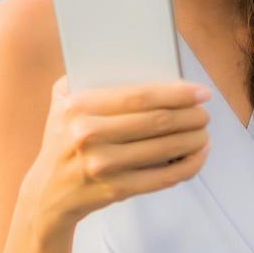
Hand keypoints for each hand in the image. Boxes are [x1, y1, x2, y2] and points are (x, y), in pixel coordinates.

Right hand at [28, 75, 211, 228]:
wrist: (48, 191)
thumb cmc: (63, 138)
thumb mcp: (61, 101)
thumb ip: (85, 76)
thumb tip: (137, 61)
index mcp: (77, 107)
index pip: (138, 96)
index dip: (175, 93)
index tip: (199, 92)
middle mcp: (88, 136)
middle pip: (156, 121)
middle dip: (190, 115)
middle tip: (204, 112)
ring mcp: (102, 165)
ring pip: (164, 149)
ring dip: (193, 139)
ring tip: (204, 131)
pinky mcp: (115, 189)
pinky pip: (163, 178)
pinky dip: (188, 166)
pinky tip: (198, 155)